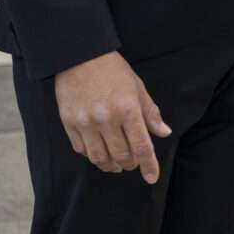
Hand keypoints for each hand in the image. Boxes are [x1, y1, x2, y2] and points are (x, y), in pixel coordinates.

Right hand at [53, 50, 171, 182]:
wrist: (79, 55)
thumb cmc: (112, 70)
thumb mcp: (137, 87)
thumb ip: (150, 112)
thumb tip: (164, 132)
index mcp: (128, 109)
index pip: (141, 147)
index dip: (149, 165)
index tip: (152, 178)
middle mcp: (107, 119)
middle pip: (122, 156)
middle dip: (131, 164)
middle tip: (133, 162)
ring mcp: (86, 123)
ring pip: (100, 158)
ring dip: (111, 165)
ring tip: (116, 164)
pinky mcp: (69, 124)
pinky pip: (82, 150)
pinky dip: (93, 156)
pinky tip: (99, 152)